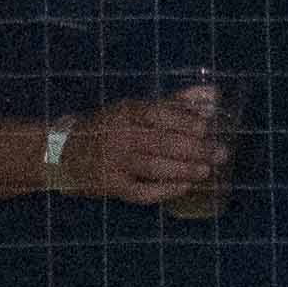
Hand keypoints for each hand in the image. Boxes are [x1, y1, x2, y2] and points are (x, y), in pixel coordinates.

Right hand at [57, 83, 232, 202]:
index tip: (208, 128)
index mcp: (127, 111)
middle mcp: (120, 136)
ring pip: (155, 167)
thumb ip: (176, 102)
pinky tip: (184, 187)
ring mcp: (115, 162)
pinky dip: (165, 190)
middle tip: (220, 154)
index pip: (159, 114)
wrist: (67, 153)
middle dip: (195, 149)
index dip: (185, 121)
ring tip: (207, 171)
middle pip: (162, 142)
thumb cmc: (110, 128)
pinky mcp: (112, 186)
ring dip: (184, 170)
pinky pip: (142, 191)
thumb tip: (213, 95)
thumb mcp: (137, 109)